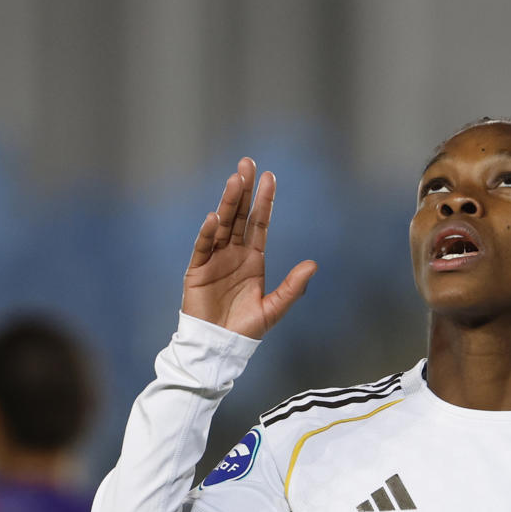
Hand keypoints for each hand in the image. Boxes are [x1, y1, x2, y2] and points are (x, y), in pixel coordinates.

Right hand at [181, 158, 317, 339]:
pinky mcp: (197, 270)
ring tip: (235, 180)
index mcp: (253, 259)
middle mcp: (233, 254)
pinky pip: (203, 247)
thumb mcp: (274, 309)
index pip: (259, 223)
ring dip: (228, 203)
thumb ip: (293, 288)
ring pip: (222, 225)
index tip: (270, 176)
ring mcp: (214, 259)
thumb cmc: (245, 330)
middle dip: (244, 190)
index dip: (264, 201)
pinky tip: (215, 217)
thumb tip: (313, 265)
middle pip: (239, 216)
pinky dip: (208, 232)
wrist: (218, 348)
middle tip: (248, 163)